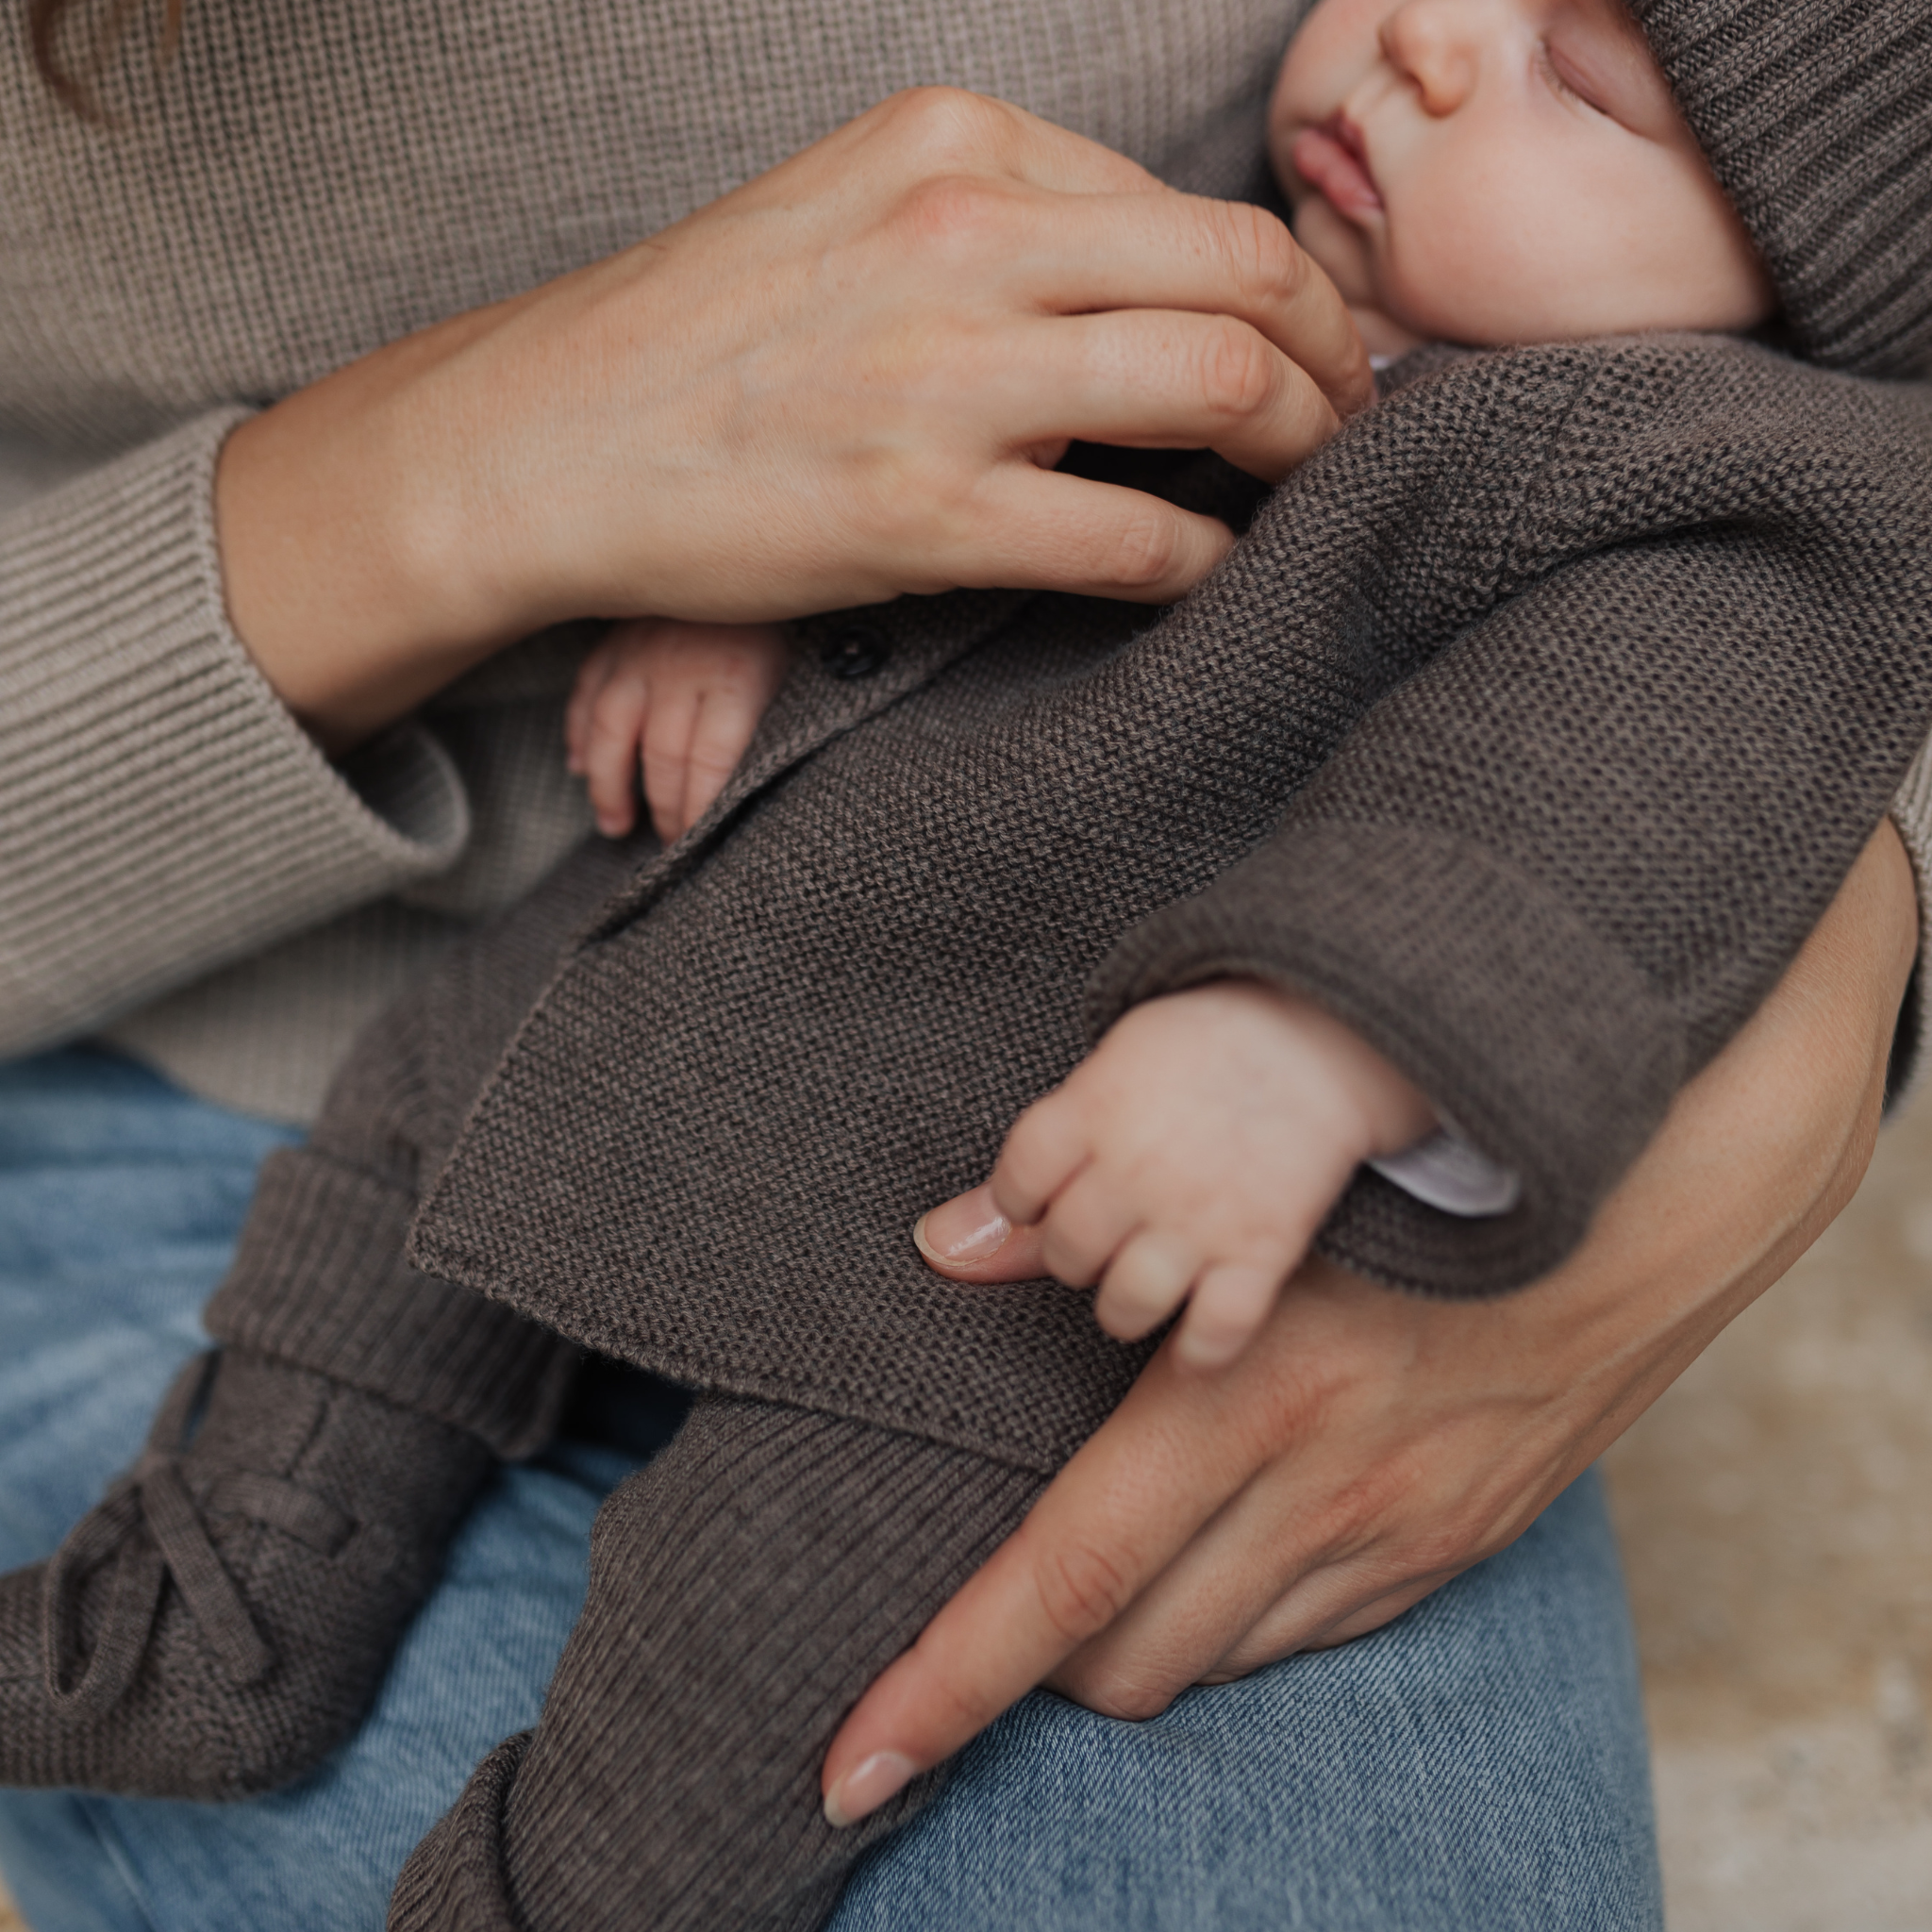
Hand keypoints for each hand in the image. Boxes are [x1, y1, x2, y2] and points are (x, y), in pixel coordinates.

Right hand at [216, 87, 1370, 747]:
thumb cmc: (700, 336)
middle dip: (1336, 356)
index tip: (1306, 344)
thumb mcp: (851, 212)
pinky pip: (1136, 534)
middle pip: (1244, 273)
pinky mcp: (925, 513)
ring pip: (1219, 384)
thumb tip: (1140, 287)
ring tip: (1313, 489)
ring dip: (1303, 448)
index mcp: (953, 143)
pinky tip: (1212, 571)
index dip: (1277, 285)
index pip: (1182, 205)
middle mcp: (965, 236)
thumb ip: (995, 224)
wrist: (547, 439)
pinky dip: (1204, 558)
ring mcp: (947, 376)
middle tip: (1357, 419)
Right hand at [565, 620, 790, 841]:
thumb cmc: (775, 625)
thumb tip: (749, 795)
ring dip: (609, 785)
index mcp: (736, 678)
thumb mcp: (790, 673)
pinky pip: (586, 691)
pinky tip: (580, 767)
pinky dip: (578, 734)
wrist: (746, 547)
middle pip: (662, 755)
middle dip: (664, 809)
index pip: (709, 763)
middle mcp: (681, 667)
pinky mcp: (615, 638)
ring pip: (611, 729)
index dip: (699, 811)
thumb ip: (764, 726)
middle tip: (668, 845)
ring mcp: (641, 651)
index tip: (699, 844)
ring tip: (614, 825)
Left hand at [821, 820, 1917, 1826]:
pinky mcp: (1438, 1564)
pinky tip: (1226, 1542)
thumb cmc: (1405, 1190)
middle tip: (997, 1608)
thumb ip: (1084, 1251)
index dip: (944, 1682)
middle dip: (1034, 1664)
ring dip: (1131, 1642)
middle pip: (1118, 1657)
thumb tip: (946, 1246)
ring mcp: (1387, 1546)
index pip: (1059, 1575)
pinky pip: (1293, 1642)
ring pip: (1203, 1665)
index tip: (850, 1763)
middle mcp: (1314, 1497)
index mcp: (1243, 1394)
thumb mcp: (1247, 1211)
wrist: (1627, 1219)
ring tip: (1112, 1566)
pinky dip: (1228, 1620)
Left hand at [915, 981, 1432, 1370]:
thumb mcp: (1105, 1075)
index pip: (1015, 1190)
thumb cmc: (1201, 1047)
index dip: (1026, 1203)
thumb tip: (931, 1247)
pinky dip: (1201, 1348)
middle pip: (1066, 1254)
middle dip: (1078, 1253)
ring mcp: (1199, 1214)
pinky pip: (1215, 1332)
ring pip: (1124, 1306)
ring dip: (1126, 1303)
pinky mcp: (1263, 1249)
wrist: (1322, 1032)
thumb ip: (1029, 1168)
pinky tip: (1199, 1334)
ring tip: (1147, 1276)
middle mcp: (1135, 1169)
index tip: (1055, 1192)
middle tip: (1114, 1228)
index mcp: (1089, 1112)